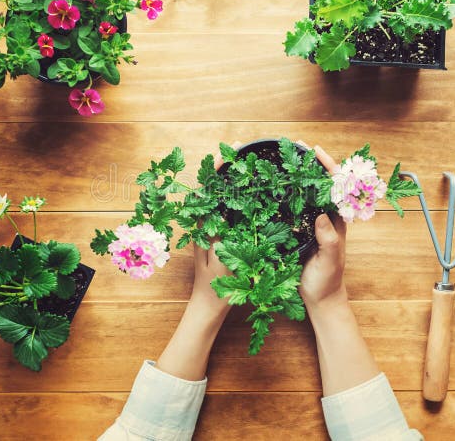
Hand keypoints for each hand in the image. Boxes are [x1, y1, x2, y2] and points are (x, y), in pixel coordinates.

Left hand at [156, 142, 239, 380]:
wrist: (209, 305)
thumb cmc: (217, 287)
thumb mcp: (222, 261)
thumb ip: (221, 238)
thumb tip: (223, 213)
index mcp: (204, 226)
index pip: (209, 189)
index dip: (218, 168)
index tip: (229, 150)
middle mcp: (205, 224)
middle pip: (214, 187)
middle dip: (225, 166)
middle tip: (240, 148)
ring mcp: (211, 230)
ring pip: (220, 197)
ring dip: (231, 179)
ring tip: (246, 162)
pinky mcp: (219, 237)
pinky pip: (227, 211)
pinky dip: (237, 197)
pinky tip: (251, 192)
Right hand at [295, 141, 348, 311]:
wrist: (319, 299)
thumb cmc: (327, 280)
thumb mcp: (330, 261)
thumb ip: (329, 240)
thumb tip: (324, 216)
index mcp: (337, 220)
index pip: (335, 186)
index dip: (327, 167)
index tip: (315, 151)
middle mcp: (325, 217)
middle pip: (320, 183)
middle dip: (310, 163)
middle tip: (294, 146)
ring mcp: (311, 223)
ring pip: (306, 193)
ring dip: (297, 175)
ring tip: (282, 158)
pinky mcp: (298, 230)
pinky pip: (293, 207)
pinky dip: (285, 193)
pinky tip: (272, 185)